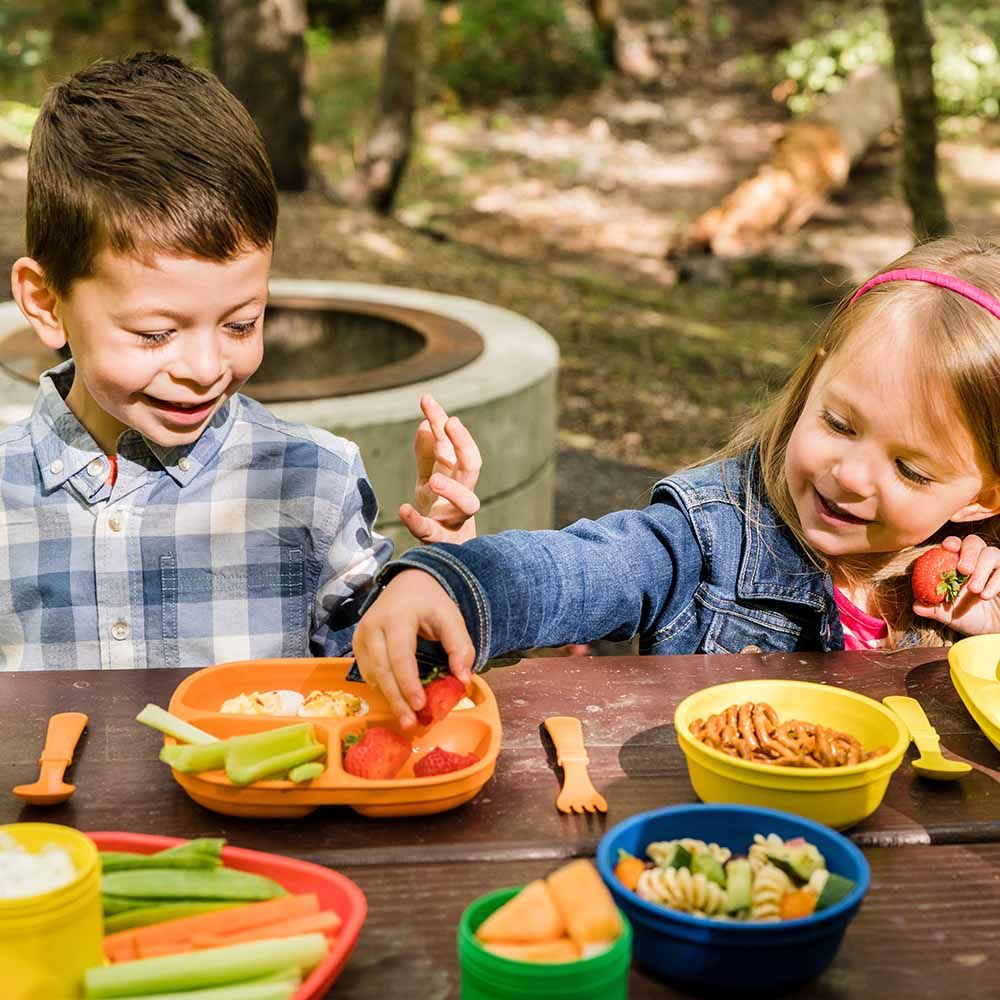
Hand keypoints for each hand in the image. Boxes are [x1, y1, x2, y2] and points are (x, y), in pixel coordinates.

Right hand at [352, 570, 474, 728]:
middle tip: (410, 723)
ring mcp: (361, 635)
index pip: (400, 655)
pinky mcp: (357, 644)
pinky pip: (368, 672)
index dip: (408, 683)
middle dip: (396, 699)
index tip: (420, 705)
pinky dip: (383, 688)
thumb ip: (460, 646)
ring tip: (407, 718)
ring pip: (372, 674)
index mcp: (397, 616)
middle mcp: (373, 625)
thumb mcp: (451, 616)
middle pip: (382, 670)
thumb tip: (463, 679)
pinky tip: (398, 699)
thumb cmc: (429, 602)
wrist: (405, 583)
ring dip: (390, 697)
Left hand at [400, 394, 481, 544]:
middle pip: (471, 467)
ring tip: (434, 480)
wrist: (449, 557)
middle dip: (463, 444)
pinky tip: (403, 510)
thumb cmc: (441, 512)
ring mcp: (454, 519)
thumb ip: (428, 453)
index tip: (426, 399)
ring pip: (467, 504)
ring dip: (453, 490)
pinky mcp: (440, 541)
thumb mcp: (430, 478)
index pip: (453, 444)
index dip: (440, 422)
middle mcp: (462, 495)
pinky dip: (417, 522)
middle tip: (450, 423)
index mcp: (457, 476)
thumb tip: (424, 424)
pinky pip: (432, 532)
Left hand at [913, 534, 999, 635]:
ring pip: (991, 553)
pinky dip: (995, 581)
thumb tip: (916, 606)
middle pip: (974, 542)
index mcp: (956, 563)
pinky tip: (986, 595)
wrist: (990, 630)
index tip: (947, 547)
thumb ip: (931, 609)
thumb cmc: (966, 617)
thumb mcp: (946, 615)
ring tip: (975, 590)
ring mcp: (994, 566)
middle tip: (963, 570)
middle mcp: (976, 560)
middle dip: (968, 553)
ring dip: (981, 570)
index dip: (951, 542)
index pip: (954, 544)